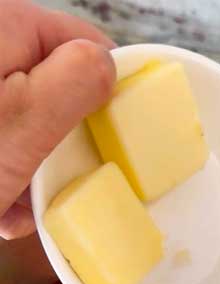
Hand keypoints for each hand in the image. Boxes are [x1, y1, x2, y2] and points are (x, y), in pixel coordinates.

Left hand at [0, 0, 113, 239]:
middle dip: (57, 138)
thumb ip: (75, 83)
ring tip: (12, 205)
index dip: (104, 92)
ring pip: (16, 112)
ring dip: (26, 163)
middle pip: (46, 80)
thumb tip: (105, 63)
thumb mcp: (24, 126)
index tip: (108, 140)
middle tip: (51, 184)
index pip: (81, 42)